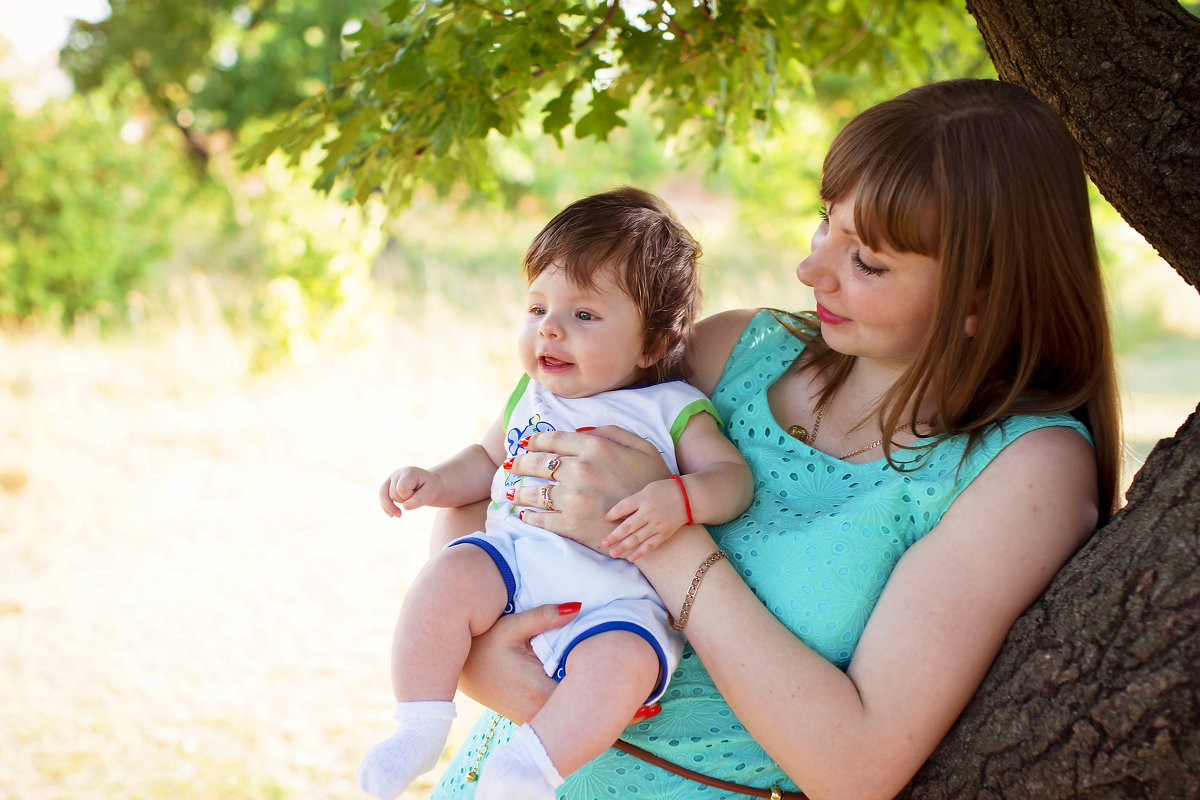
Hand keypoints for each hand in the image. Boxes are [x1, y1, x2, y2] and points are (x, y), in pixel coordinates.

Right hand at [379, 466, 442, 516]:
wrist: (429, 484)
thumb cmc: (431, 488)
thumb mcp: (430, 493)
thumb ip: (419, 500)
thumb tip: (404, 507)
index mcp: (409, 472)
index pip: (401, 489)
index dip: (408, 497)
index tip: (418, 494)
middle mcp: (397, 473)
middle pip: (393, 494)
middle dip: (403, 501)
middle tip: (414, 497)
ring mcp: (390, 479)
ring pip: (384, 497)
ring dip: (394, 506)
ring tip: (400, 514)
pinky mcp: (387, 486)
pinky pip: (381, 498)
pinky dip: (386, 508)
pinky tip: (391, 515)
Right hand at [458, 601, 663, 726]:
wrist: (459, 667)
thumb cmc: (485, 644)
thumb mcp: (513, 625)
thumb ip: (546, 616)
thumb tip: (578, 605)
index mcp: (538, 690)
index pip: (585, 701)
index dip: (615, 701)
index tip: (644, 696)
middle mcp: (538, 712)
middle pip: (585, 718)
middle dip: (618, 714)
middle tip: (652, 705)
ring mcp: (533, 720)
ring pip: (575, 724)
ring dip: (604, 717)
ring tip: (640, 708)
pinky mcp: (531, 720)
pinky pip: (564, 723)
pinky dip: (587, 716)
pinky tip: (608, 708)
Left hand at [507, 426, 671, 551]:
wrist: (660, 522)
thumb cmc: (653, 482)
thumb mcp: (641, 446)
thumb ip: (611, 432)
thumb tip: (581, 430)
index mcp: (595, 447)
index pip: (554, 440)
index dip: (535, 440)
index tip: (525, 443)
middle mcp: (580, 470)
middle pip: (538, 464)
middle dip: (519, 464)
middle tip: (510, 466)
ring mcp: (574, 499)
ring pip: (535, 492)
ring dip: (519, 492)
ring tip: (510, 493)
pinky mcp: (573, 525)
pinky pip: (542, 519)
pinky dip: (529, 517)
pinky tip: (524, 514)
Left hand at [602, 478, 686, 560]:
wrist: (689, 498)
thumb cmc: (665, 491)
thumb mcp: (647, 490)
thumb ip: (634, 501)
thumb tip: (619, 515)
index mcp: (643, 498)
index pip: (623, 507)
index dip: (613, 514)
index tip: (606, 519)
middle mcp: (649, 512)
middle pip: (627, 526)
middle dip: (614, 536)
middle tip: (603, 543)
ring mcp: (657, 525)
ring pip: (637, 538)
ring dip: (623, 547)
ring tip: (612, 553)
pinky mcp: (664, 533)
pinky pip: (650, 545)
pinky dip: (640, 552)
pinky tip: (630, 558)